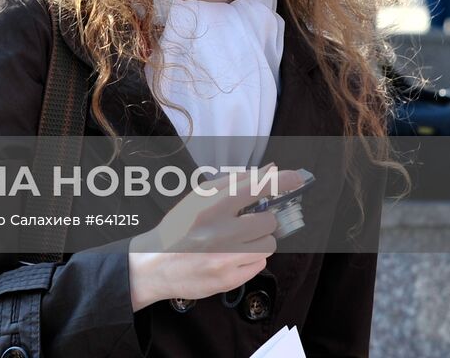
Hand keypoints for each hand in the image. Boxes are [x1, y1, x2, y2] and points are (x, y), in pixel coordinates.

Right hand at [126, 167, 303, 310]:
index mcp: (209, 206)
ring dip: (259, 242)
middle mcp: (219, 231)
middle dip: (262, 221)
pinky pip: (259, 265)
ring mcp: (225, 257)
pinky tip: (231, 258)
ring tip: (238, 242)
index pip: (254, 187)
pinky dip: (250, 260)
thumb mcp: (196, 199)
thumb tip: (267, 170)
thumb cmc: (177, 230)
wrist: (153, 265)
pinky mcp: (228, 279)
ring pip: (268, 245)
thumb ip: (230, 183)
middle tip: (246, 224)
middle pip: (268, 220)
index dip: (280, 181)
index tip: (296, 177)